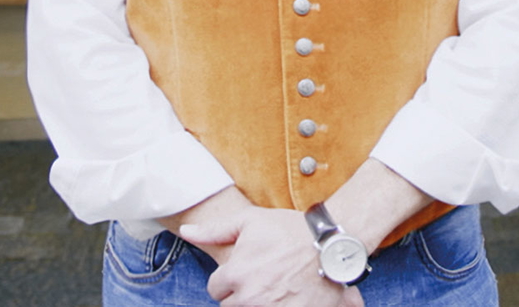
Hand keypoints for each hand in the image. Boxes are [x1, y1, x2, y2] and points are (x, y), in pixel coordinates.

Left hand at [181, 206, 362, 306]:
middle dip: (242, 294)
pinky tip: (284, 298)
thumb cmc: (290, 231)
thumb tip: (187, 231)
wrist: (331, 246)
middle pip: (230, 306)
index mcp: (236, 274)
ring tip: (274, 288)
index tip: (245, 271)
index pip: (216, 289)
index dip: (229, 279)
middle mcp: (249, 298)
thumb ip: (215, 230)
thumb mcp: (251, 221)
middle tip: (262, 280)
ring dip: (257, 303)